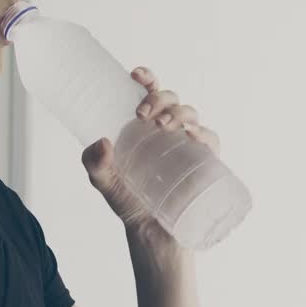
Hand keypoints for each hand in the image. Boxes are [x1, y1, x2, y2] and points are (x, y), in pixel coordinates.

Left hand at [81, 66, 221, 234]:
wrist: (150, 231)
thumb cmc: (127, 200)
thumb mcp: (103, 180)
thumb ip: (94, 162)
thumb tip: (102, 142)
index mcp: (144, 124)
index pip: (149, 91)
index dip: (146, 77)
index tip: (136, 75)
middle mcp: (168, 128)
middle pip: (170, 98)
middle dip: (159, 98)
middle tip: (142, 115)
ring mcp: (187, 143)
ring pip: (190, 113)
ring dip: (179, 113)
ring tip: (164, 126)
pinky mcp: (204, 161)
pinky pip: (211, 139)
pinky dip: (205, 133)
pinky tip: (193, 136)